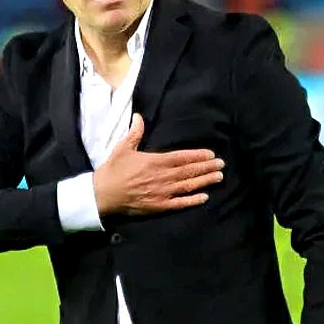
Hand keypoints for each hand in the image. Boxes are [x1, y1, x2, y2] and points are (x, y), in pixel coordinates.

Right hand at [92, 113, 224, 215]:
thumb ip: (135, 133)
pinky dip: (193, 200)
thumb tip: (139, 117)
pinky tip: (204, 197)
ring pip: (189, 185)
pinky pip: (180, 203)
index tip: (211, 154)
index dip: (198, 155)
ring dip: (205, 181)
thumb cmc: (112, 171)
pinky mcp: (159, 206)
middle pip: (190, 171)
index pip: (182, 157)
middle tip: (221, 164)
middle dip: (207, 167)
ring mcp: (162, 193)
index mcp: (155, 161)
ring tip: (218, 177)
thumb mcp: (122, 148)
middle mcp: (162, 177)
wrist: (102, 195)